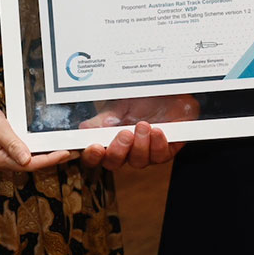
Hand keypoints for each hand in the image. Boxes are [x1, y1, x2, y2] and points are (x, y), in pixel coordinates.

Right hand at [0, 95, 70, 172]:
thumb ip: (13, 143)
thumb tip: (27, 160)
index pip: (29, 164)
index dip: (49, 160)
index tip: (66, 154)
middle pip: (28, 165)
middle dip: (49, 159)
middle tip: (71, 152)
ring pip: (25, 161)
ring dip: (42, 156)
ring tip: (62, 150)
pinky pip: (19, 155)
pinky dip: (32, 151)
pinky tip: (43, 146)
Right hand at [80, 96, 198, 168]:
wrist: (170, 91)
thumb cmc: (142, 98)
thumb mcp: (118, 104)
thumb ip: (101, 120)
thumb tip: (84, 130)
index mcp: (108, 139)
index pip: (94, 157)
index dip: (92, 156)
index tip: (96, 147)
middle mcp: (125, 150)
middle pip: (113, 163)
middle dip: (117, 151)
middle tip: (124, 134)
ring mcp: (145, 153)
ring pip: (138, 162)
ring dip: (140, 145)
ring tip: (143, 125)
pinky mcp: (165, 151)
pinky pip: (160, 156)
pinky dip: (157, 144)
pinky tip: (157, 131)